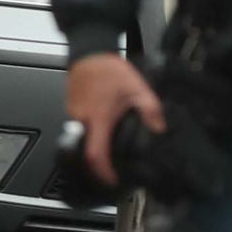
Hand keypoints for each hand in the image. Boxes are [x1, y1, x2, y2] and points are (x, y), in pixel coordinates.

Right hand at [68, 52, 165, 187]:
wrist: (88, 50)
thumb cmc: (108, 69)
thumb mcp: (138, 88)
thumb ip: (151, 110)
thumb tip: (158, 129)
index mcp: (98, 118)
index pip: (95, 154)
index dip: (103, 172)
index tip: (112, 180)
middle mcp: (81, 118)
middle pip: (86, 150)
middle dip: (100, 162)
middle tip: (115, 167)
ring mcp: (74, 112)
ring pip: (82, 138)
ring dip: (96, 146)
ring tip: (113, 146)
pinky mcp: (72, 106)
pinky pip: (80, 126)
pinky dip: (92, 133)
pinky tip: (106, 125)